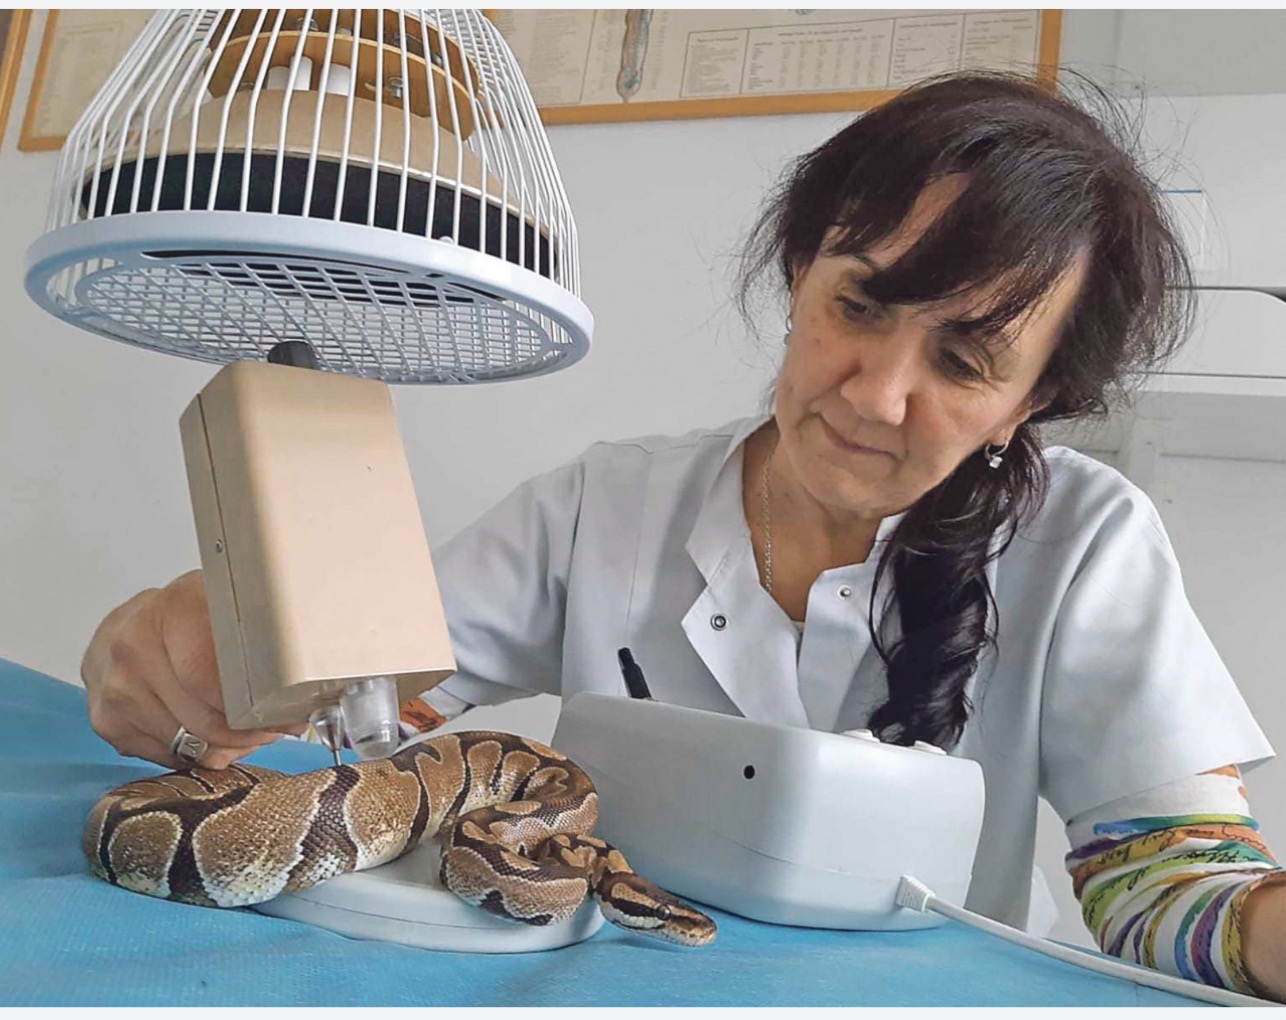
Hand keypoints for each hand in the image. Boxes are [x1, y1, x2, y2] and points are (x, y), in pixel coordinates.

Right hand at [81, 569, 303, 769]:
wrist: (129, 623)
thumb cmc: (187, 615)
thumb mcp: (229, 603)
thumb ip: (265, 635)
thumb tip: (302, 695)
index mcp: (171, 609)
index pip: (210, 674)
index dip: (251, 706)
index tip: (280, 716)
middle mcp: (134, 646)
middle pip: (203, 718)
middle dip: (246, 733)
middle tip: (270, 731)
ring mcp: (114, 686)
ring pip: (185, 743)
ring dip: (223, 746)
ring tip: (243, 732)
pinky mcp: (106, 720)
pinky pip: (163, 754)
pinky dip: (192, 752)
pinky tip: (206, 734)